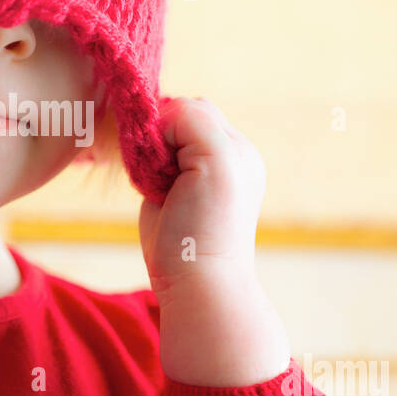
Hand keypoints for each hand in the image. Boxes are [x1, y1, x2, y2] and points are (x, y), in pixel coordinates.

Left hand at [139, 97, 290, 385]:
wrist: (202, 287)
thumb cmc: (180, 253)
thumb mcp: (172, 196)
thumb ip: (169, 162)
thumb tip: (152, 129)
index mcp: (238, 165)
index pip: (198, 121)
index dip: (170, 138)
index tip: (158, 177)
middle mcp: (244, 154)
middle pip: (194, 109)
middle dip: (165, 134)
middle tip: (158, 181)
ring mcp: (236, 152)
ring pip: (187, 108)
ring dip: (161, 138)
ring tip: (162, 185)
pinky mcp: (220, 156)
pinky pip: (181, 115)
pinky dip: (160, 139)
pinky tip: (163, 181)